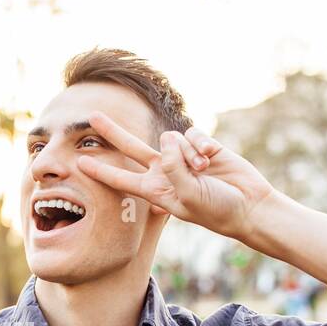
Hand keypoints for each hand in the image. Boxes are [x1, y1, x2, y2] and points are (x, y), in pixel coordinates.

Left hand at [76, 110, 274, 239]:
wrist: (248, 204)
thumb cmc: (216, 209)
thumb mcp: (189, 196)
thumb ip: (173, 168)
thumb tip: (166, 139)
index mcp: (155, 190)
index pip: (121, 178)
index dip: (101, 170)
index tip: (78, 165)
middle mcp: (164, 171)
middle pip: (131, 147)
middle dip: (113, 131)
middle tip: (92, 116)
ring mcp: (181, 157)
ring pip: (172, 139)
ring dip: (188, 153)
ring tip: (204, 171)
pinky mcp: (200, 145)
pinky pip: (192, 134)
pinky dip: (201, 144)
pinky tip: (211, 158)